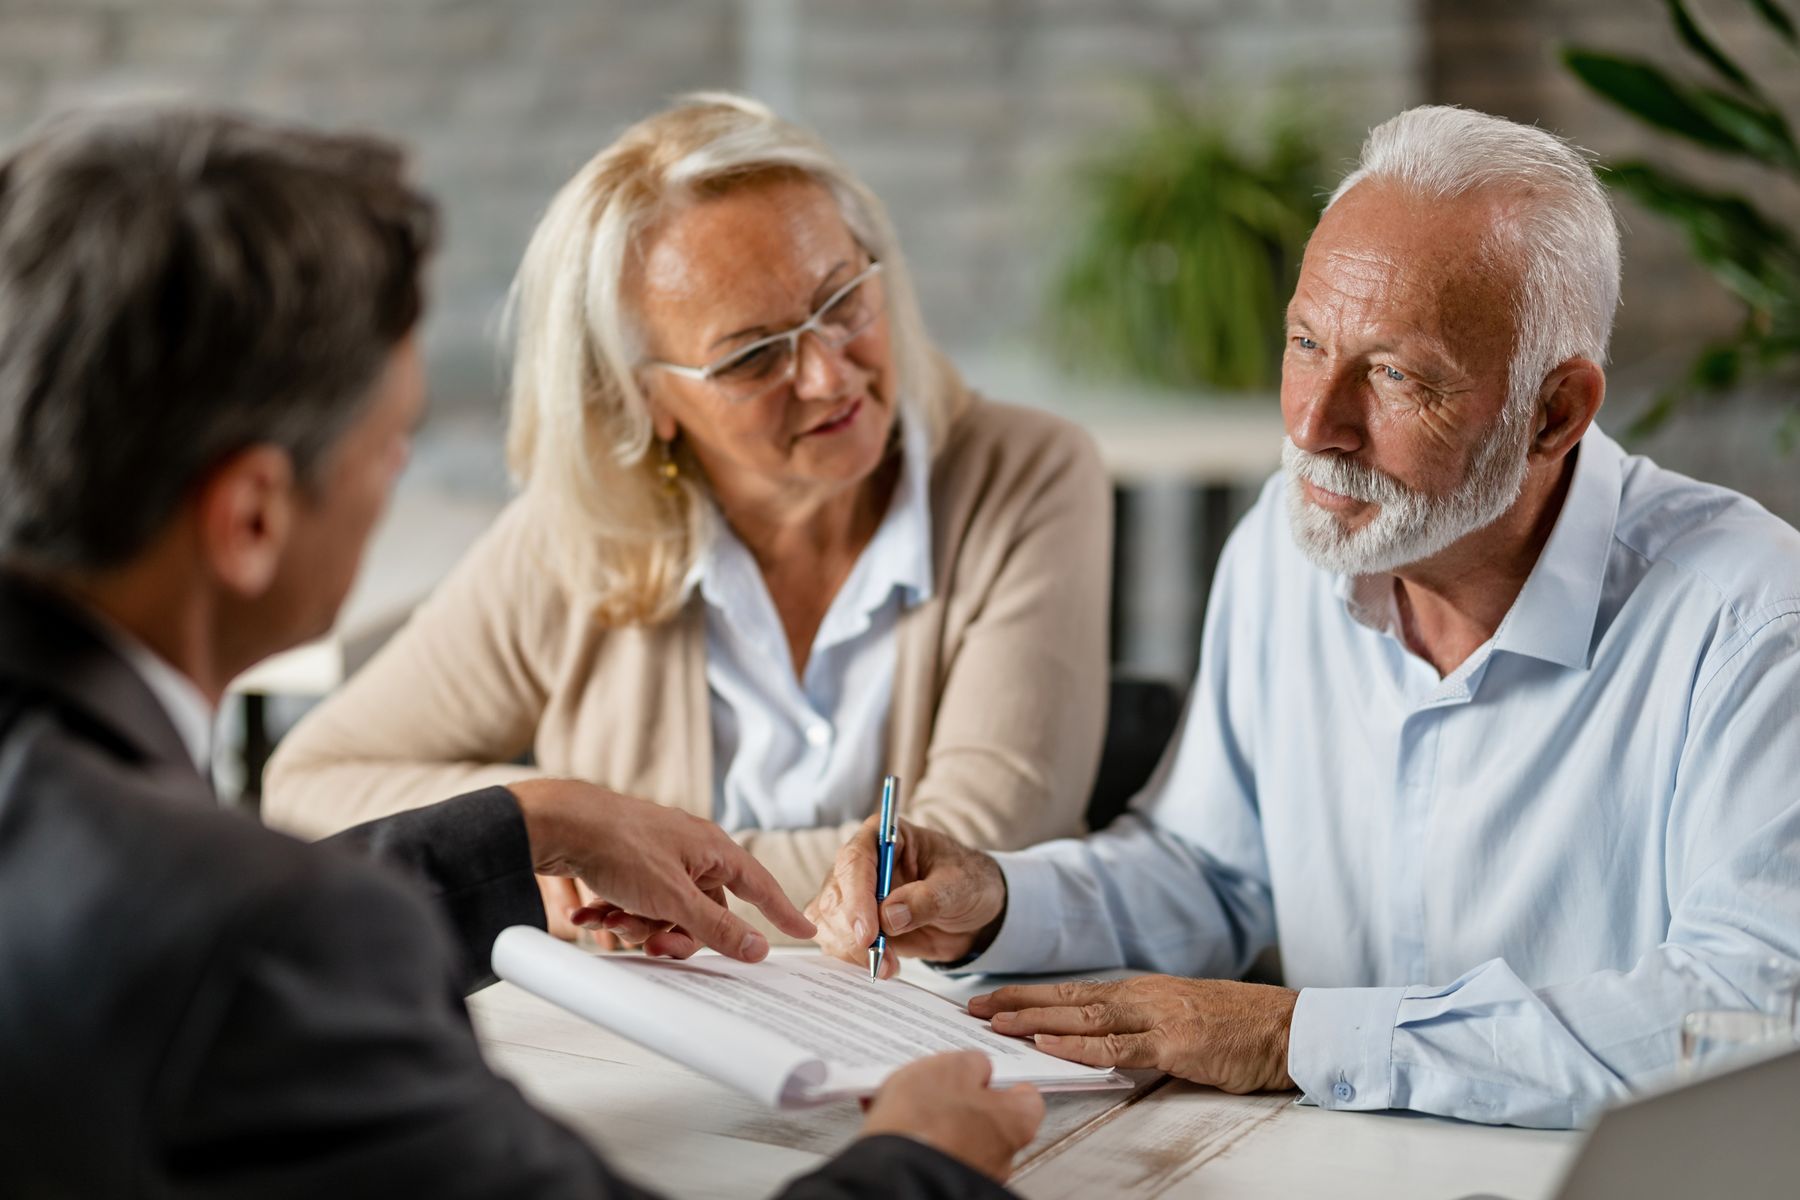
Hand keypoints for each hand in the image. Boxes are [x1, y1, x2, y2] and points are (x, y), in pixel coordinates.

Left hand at [509, 778, 814, 961]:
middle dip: (676, 933)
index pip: (760, 885)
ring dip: (638, 925)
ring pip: (665, 912)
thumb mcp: (674, 898)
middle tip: (655, 942)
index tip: (805, 931)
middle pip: (704, 911)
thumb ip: (717, 927)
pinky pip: (635, 903)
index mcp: (713, 849)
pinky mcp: (627, 865)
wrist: (559, 824)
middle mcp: (690, 851)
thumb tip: (757, 947)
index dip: (782, 911)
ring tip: (612, 919)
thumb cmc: (619, 846)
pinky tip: (591, 916)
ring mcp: (658, 858)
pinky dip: (615, 914)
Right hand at [807, 815, 1006, 978]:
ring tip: (888, 965)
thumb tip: (889, 916)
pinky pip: (834, 940)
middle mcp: (862, 861)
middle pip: (835, 894)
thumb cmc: (968, 883)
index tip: (868, 933)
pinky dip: (851, 958)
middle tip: (879, 959)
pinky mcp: (852, 921)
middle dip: (852, 932)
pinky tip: (881, 964)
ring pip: (828, 920)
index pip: (856, 861)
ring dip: (851, 950)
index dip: (857, 897)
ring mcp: (853, 892)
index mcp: (884, 835)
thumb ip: (926, 899)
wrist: (972, 911)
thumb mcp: (959, 887)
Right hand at [860, 1051, 1043, 1180]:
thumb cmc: (928, 1122)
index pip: (1027, 1100)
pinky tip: (893, 1122)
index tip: (989, 1074)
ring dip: (938, 1122)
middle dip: (966, 1104)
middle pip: (990, 1119)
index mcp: (1014, 1122)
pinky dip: (919, 1138)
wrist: (893, 1172)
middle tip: (940, 1085)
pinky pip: (934, 1152)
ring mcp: (972, 1171)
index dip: (1006, 1084)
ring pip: (958, 1137)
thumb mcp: (952, 1068)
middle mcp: (1001, 1155)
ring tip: (905, 1103)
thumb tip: (977, 1068)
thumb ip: (973, 1064)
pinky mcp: (941, 1180)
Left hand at [969, 976, 1297, 1093]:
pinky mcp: (1175, 1042)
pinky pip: (1117, 1045)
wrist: (1288, 1027)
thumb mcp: (1181, 1017)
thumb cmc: (1239, 1026)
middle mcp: (1142, 996)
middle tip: (971, 1006)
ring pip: (1083, 1016)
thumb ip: (1142, 1025)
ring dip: (1034, 1018)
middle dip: (1016, 1002)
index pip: (1073, 991)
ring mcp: (1157, 1016)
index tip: (990, 1000)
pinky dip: (1078, 1044)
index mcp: (1142, 991)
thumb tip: (1101, 1037)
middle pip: (1066, 997)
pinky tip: (1048, 1043)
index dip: (1029, 995)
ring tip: (994, 1021)